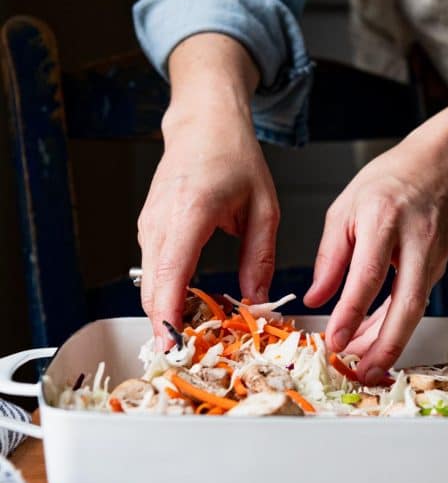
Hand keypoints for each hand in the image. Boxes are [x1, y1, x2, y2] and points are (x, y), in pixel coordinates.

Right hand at [137, 33, 278, 345]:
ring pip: (150, 285)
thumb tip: (256, 302)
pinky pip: (154, 272)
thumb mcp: (264, 208)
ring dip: (169, 314)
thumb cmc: (234, 158)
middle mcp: (160, 222)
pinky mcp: (148, 231)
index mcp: (190, 213)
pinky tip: (193, 309)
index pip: (171, 274)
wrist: (203, 124)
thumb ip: (261, 257)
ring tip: (199, 340)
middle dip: (169, 328)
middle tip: (196, 358)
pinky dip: (168, 295)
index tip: (177, 348)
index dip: (170, 316)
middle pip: (153, 290)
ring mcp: (149, 227)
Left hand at [304, 80, 447, 383]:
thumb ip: (330, 255)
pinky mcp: (439, 268)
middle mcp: (414, 242)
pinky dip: (394, 325)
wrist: (445, 166)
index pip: (368, 276)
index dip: (351, 313)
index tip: (335, 340)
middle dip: (385, 345)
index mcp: (383, 220)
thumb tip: (316, 298)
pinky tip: (375, 339)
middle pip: (406, 305)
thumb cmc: (392, 179)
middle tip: (362, 372)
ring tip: (364, 367)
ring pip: (414, 310)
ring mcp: (433, 257)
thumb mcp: (346, 206)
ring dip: (390, 343)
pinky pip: (414, 302)